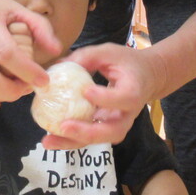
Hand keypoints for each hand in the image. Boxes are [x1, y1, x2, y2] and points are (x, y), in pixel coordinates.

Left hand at [42, 42, 163, 148]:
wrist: (147, 77)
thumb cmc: (126, 62)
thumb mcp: (109, 52)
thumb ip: (86, 57)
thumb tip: (58, 66)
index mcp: (134, 91)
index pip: (123, 98)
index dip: (105, 98)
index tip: (85, 91)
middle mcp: (128, 113)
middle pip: (112, 130)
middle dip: (87, 132)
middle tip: (64, 126)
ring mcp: (119, 123)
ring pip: (99, 139)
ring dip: (74, 142)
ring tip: (49, 141)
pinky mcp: (108, 127)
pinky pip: (91, 137)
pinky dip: (71, 140)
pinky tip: (51, 138)